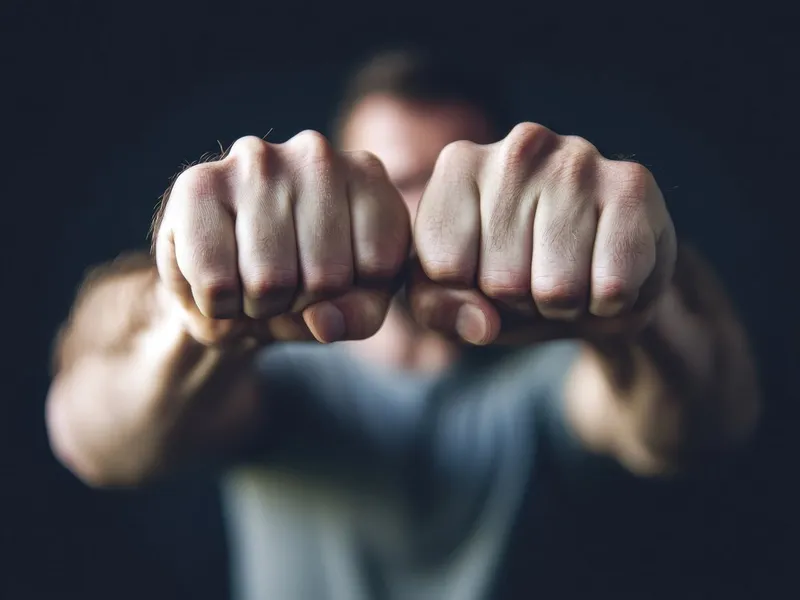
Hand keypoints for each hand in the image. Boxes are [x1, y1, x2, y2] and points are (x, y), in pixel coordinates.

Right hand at [154, 133, 409, 344]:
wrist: (227, 282)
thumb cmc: (303, 285)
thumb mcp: (352, 308)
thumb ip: (358, 317)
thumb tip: (324, 322)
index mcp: (368, 177)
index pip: (379, 265)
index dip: (351, 296)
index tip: (334, 281)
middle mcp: (316, 154)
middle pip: (325, 276)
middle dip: (301, 304)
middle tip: (284, 287)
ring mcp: (256, 160)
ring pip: (269, 281)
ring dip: (258, 307)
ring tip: (252, 283)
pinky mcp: (198, 183)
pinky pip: (216, 282)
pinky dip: (218, 306)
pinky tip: (219, 279)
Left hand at [408, 123, 676, 344]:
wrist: (598, 272)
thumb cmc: (512, 277)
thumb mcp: (454, 299)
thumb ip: (438, 309)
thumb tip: (479, 325)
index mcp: (459, 166)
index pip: (446, 269)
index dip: (469, 295)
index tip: (483, 273)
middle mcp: (517, 148)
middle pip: (502, 282)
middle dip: (520, 302)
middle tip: (537, 276)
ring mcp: (578, 159)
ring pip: (557, 290)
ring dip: (566, 306)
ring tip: (571, 274)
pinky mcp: (632, 185)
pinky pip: (612, 287)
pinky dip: (609, 303)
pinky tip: (606, 270)